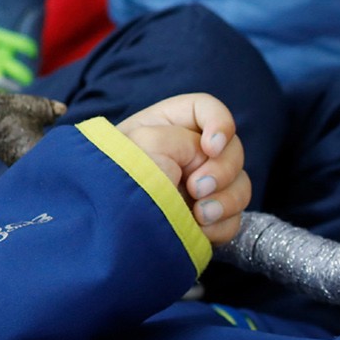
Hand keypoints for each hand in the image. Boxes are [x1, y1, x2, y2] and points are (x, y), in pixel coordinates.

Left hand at [116, 93, 249, 244]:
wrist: (99, 228)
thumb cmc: (114, 177)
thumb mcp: (147, 143)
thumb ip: (185, 141)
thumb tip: (205, 174)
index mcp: (167, 127)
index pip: (207, 109)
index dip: (220, 123)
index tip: (211, 147)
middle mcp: (187, 154)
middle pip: (233, 149)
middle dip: (222, 170)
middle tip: (197, 188)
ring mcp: (198, 188)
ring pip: (239, 186)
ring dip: (226, 200)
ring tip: (199, 214)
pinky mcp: (204, 218)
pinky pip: (233, 218)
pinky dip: (221, 225)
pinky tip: (200, 229)